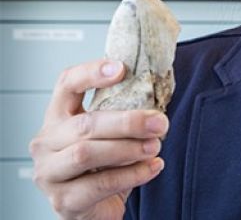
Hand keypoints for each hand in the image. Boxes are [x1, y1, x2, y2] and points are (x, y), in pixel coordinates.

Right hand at [29, 59, 168, 219]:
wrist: (95, 209)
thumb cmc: (103, 167)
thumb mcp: (111, 136)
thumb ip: (123, 116)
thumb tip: (156, 103)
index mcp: (58, 118)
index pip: (66, 84)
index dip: (91, 73)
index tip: (122, 68)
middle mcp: (46, 142)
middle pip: (85, 124)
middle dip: (128, 122)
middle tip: (159, 123)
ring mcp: (49, 173)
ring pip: (86, 153)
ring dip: (128, 149)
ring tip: (155, 146)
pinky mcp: (63, 200)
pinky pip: (100, 184)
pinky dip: (132, 175)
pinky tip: (152, 167)